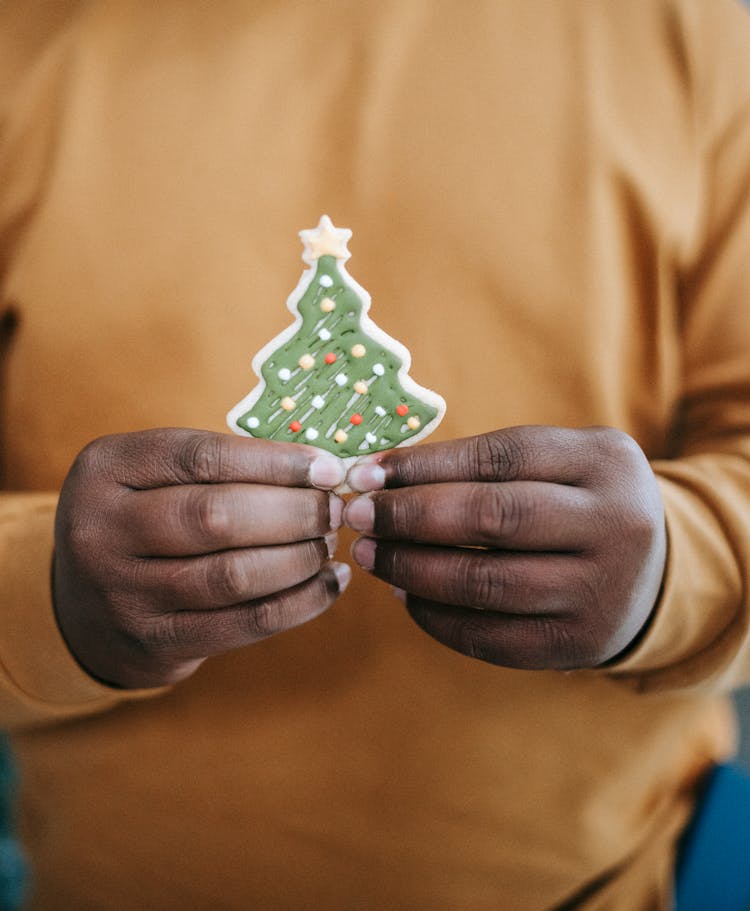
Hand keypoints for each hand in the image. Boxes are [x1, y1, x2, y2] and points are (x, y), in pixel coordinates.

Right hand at [53, 429, 348, 688]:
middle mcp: (102, 529)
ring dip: (300, 558)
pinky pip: (245, 623)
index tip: (327, 467)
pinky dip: (300, 603)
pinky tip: (329, 584)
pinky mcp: (154, 642)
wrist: (82, 610)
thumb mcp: (151, 478)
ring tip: (328, 544)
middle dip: (293, 512)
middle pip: (218, 516)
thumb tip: (319, 470)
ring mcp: (123, 592)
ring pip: (234, 574)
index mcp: (107, 468)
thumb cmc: (142, 523)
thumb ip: (219, 468)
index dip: (275, 462)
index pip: (202, 457)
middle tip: (333, 510)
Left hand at [343, 426, 666, 669]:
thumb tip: (381, 477)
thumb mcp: (559, 462)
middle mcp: (614, 525)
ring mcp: (600, 590)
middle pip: (493, 518)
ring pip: (485, 582)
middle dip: (410, 516)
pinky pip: (490, 637)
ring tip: (371, 554)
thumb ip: (486, 464)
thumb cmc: (578, 503)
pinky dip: (435, 617)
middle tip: (357, 516)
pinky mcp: (578, 644)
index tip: (367, 473)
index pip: (500, 457)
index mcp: (604, 462)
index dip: (425, 466)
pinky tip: (405, 594)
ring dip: (412, 568)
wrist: (652, 574)